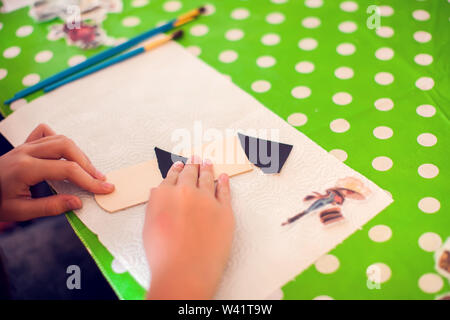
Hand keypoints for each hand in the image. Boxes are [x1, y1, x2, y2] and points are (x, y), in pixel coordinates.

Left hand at [0, 124, 113, 220]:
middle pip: (67, 147)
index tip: (104, 188)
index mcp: (26, 168)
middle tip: (99, 179)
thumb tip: (78, 203)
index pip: (66, 170)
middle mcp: (27, 151)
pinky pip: (46, 133)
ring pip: (60, 139)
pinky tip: (65, 154)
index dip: (89, 180)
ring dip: (78, 153)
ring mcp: (26, 145)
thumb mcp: (20, 211)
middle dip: (87, 164)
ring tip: (88, 170)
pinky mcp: (25, 144)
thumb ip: (50, 207)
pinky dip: (60, 140)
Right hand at [143, 157, 234, 299]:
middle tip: (195, 158)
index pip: (171, 177)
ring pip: (207, 179)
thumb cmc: (164, 255)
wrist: (185, 270)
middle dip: (192, 165)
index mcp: (164, 195)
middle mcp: (185, 192)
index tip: (179, 165)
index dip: (176, 170)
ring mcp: (207, 200)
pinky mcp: (225, 211)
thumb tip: (162, 195)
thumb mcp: (149, 226)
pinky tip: (224, 177)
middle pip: (190, 174)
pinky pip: (225, 191)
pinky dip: (225, 183)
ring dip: (207, 169)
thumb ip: (157, 206)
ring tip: (207, 162)